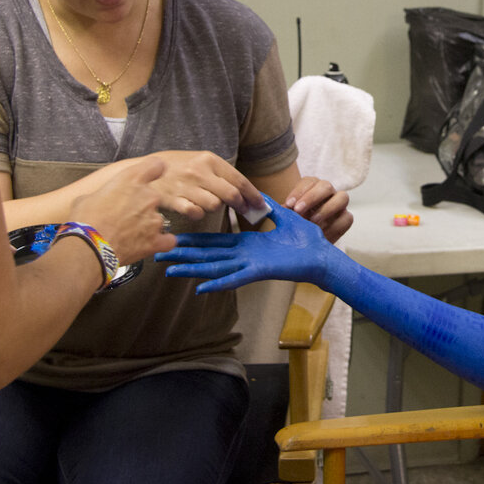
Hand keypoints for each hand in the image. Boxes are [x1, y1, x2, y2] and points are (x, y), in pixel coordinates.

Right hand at [69, 156, 175, 263]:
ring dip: (147, 226)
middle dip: (142, 206)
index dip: (153, 171)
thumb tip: (100, 202)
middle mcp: (148, 196)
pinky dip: (160, 242)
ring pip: (158, 220)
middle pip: (154, 197)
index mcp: (131, 180)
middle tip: (125, 217)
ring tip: (129, 235)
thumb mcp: (87, 198)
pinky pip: (167, 240)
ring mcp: (154, 218)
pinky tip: (147, 245)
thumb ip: (103, 195)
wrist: (88, 246)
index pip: (155, 165)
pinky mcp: (156, 240)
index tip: (151, 176)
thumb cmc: (85, 222)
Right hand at [148, 150, 264, 221]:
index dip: (253, 195)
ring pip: (214, 206)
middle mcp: (199, 171)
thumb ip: (220, 174)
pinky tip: (193, 208)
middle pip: (231, 194)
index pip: (239, 180)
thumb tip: (245, 192)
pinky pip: (196, 213)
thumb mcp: (198, 161)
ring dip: (215, 208)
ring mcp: (186, 186)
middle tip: (245, 211)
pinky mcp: (173, 199)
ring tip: (207, 203)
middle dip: (241, 205)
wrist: (142, 169)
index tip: (261, 205)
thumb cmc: (175, 166)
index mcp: (209, 159)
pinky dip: (198, 214)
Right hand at [157, 194, 334, 292]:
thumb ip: (269, 207)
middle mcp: (244, 256)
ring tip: (170, 271)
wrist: (324, 255)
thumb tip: (257, 194)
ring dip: (192, 270)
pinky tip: (199, 288)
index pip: (215, 242)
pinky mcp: (259, 272)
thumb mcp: (285, 218)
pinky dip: (217, 283)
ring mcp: (250, 265)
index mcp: (248, 243)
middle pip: (208, 255)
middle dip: (184, 255)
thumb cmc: (307, 240)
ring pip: (215, 267)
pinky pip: (234, 279)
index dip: (194, 241)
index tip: (175, 238)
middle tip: (159, 255)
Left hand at [284, 176, 352, 242]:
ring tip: (313, 222)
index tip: (289, 204)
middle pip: (326, 186)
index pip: (308, 181)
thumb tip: (273, 210)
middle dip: (312, 197)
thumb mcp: (288, 219)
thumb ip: (284, 213)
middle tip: (298, 210)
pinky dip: (334, 225)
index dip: (299, 191)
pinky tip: (322, 232)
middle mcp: (327, 193)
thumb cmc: (297, 227)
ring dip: (326, 209)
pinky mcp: (346, 218)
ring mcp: (339, 205)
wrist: (307, 245)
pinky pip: (346, 217)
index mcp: (312, 188)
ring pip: (342, 197)